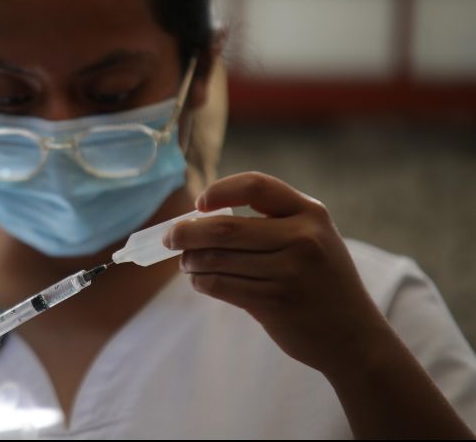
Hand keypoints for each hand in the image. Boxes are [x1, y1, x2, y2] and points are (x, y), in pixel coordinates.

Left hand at [165, 172, 393, 376]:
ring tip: (186, 262)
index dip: (219, 191)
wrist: (354, 337)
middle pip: (225, 228)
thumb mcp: (314, 239)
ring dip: (191, 260)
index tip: (198, 204)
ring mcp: (290, 272)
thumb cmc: (322, 282)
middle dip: (187, 232)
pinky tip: (199, 281)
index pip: (256, 185)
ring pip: (217, 259)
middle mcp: (303, 238)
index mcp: (311, 213)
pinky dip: (201, 282)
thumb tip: (199, 219)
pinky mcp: (275, 303)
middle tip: (169, 237)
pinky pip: (220, 285)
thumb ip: (271, 223)